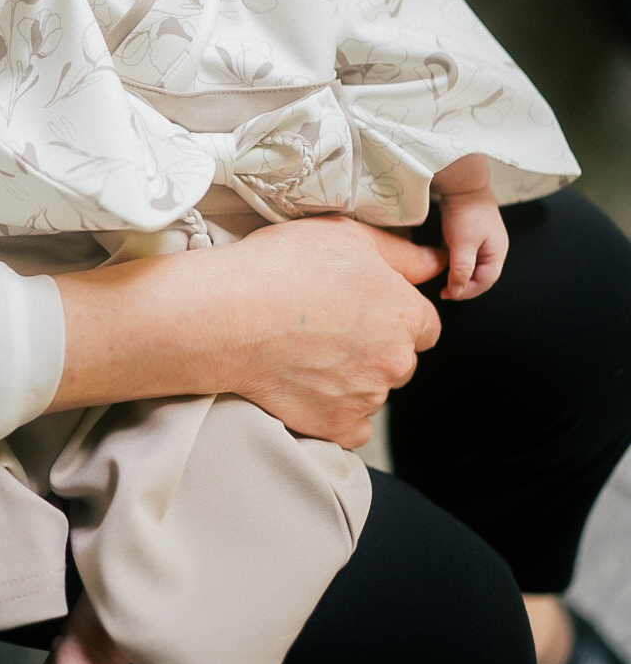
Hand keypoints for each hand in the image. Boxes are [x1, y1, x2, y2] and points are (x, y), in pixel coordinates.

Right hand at [52, 215, 444, 448]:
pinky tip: (305, 383)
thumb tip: (438, 261)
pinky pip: (351, 425)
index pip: (423, 325)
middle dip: (374, 347)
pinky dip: (334, 410)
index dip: (391, 313)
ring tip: (306, 351)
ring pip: (372, 390)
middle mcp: (395, 362)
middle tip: (326, 326)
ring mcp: (366, 398)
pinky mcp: (336, 426)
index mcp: (404, 315)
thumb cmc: (280, 268)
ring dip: (352, 377)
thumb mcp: (345, 236)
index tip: (358, 306)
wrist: (225, 317)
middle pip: (399, 360)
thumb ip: (400, 253)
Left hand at [431, 154, 507, 299]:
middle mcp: (493, 247)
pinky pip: (464, 252)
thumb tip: (457, 291)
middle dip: (463, 284)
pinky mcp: (471, 231)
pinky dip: (455, 258)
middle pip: (480, 275)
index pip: (485, 282)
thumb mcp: (463, 244)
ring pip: (471, 264)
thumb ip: (461, 269)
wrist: (462, 181)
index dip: (466, 292)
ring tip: (443, 276)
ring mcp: (483, 239)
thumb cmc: (465, 212)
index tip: (447, 294)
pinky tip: (443, 257)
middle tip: (444, 289)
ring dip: (458, 271)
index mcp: (497, 252)